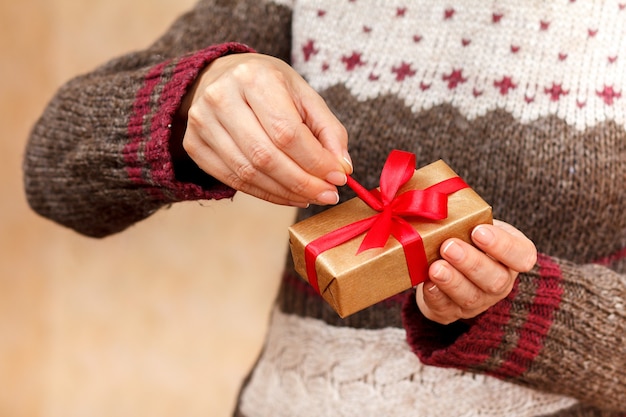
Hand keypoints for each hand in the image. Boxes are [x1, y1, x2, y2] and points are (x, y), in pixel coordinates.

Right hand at [178, 53, 351, 206]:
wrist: (219, 76)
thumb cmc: (268, 86)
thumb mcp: (303, 95)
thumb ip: (328, 130)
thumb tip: (342, 168)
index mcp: (253, 77)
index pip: (287, 132)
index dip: (315, 161)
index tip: (338, 178)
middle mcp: (221, 97)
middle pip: (266, 156)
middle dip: (303, 183)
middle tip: (327, 194)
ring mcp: (201, 122)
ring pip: (248, 173)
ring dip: (285, 193)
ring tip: (310, 196)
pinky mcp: (194, 145)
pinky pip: (233, 181)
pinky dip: (266, 194)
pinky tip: (287, 194)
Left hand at [415, 220, 536, 324]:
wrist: (443, 260)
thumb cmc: (462, 233)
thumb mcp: (472, 221)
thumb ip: (466, 214)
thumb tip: (436, 197)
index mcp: (512, 256)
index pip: (522, 256)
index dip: (503, 246)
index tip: (479, 231)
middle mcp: (500, 282)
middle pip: (494, 280)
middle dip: (471, 263)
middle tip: (449, 246)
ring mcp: (478, 301)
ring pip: (470, 297)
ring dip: (452, 282)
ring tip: (435, 267)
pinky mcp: (452, 312)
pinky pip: (446, 309)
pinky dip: (436, 297)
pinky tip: (427, 284)